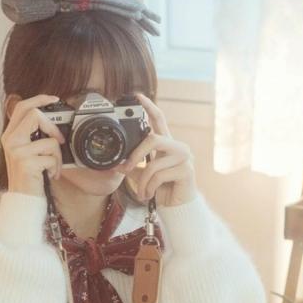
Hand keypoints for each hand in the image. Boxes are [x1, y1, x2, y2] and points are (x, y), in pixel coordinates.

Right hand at [0, 94, 66, 196]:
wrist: (22, 201)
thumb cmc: (28, 178)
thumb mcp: (27, 153)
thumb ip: (32, 136)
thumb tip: (49, 120)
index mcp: (10, 135)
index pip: (21, 107)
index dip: (38, 99)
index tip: (53, 99)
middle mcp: (10, 141)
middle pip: (34, 115)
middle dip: (53, 127)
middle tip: (59, 140)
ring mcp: (16, 152)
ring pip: (49, 140)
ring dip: (57, 156)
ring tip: (52, 168)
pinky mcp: (26, 163)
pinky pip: (51, 157)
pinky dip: (56, 168)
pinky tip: (49, 176)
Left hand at [120, 93, 198, 207]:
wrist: (177, 207)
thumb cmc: (161, 188)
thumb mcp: (143, 174)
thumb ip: (133, 165)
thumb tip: (115, 163)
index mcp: (167, 144)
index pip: (159, 120)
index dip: (150, 106)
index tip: (138, 96)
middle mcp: (178, 147)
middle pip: (153, 140)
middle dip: (135, 156)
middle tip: (125, 169)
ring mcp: (185, 158)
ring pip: (153, 164)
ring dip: (142, 182)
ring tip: (142, 192)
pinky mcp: (187, 171)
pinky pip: (160, 176)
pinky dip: (150, 188)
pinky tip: (150, 195)